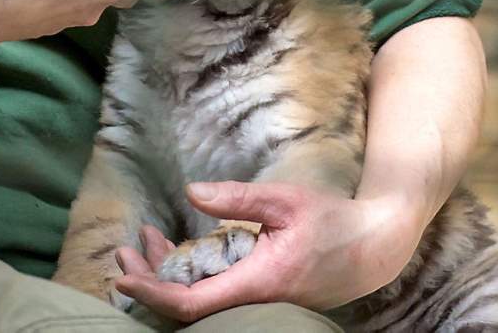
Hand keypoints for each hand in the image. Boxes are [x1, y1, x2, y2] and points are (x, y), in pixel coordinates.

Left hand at [115, 181, 422, 322]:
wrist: (373, 248)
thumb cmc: (332, 221)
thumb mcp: (285, 200)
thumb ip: (237, 198)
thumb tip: (191, 193)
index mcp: (257, 282)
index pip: (191, 303)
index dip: (153, 291)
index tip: (124, 274)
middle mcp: (253, 301)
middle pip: (187, 305)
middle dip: (151, 279)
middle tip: (124, 249)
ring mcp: (257, 301)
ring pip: (200, 297)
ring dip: (168, 271)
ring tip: (145, 238)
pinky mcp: (260, 293)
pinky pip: (215, 290)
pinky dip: (191, 270)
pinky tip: (178, 245)